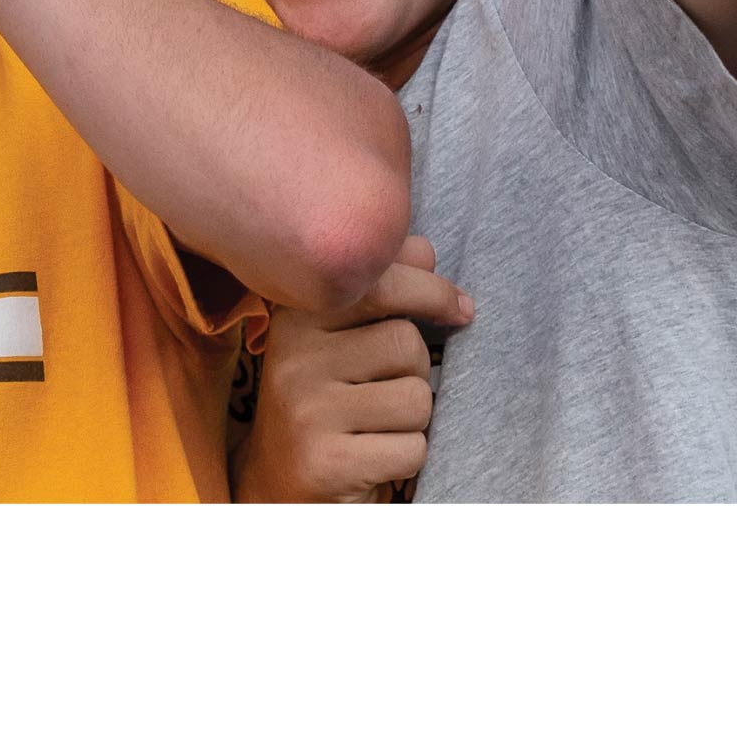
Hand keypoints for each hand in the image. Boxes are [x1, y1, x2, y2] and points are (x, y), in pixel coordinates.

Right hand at [236, 237, 473, 501]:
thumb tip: (424, 247)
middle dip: (416, 372)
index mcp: (297, 318)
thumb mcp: (341, 340)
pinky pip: (412, 448)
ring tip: (376, 427)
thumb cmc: (327, 404)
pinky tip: (372, 459)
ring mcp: (306, 411)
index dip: (433, 292)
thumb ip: (381, 289)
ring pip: (416, 398)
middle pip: (407, 344)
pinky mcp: (326, 462)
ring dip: (414, 420)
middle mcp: (293, 358)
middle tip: (387, 391)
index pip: (383, 280)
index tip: (458, 308)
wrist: (278, 489)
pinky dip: (407, 457)